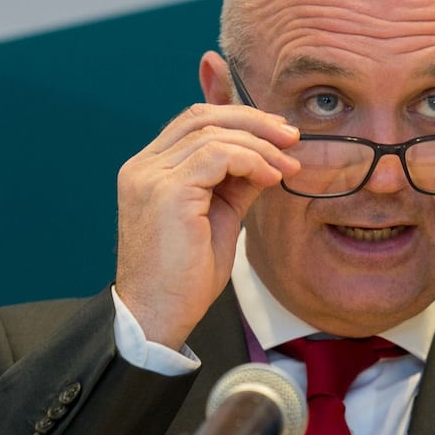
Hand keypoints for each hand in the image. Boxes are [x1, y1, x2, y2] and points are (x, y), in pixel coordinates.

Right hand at [114, 104, 299, 348]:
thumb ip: (236, 184)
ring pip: (214, 134)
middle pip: (202, 116)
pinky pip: (218, 155)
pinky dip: (252, 161)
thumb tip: (269, 159)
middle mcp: (143, 167)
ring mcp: (151, 176)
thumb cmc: (184, 277)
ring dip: (261, 146)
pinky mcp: (167, 191)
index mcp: (149, 170)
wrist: (159, 317)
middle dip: (254, 121)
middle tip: (291, 137)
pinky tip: (271, 178)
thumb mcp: (219, 217)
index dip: (239, 119)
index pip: (194, 122)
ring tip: (287, 167)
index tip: (277, 134)